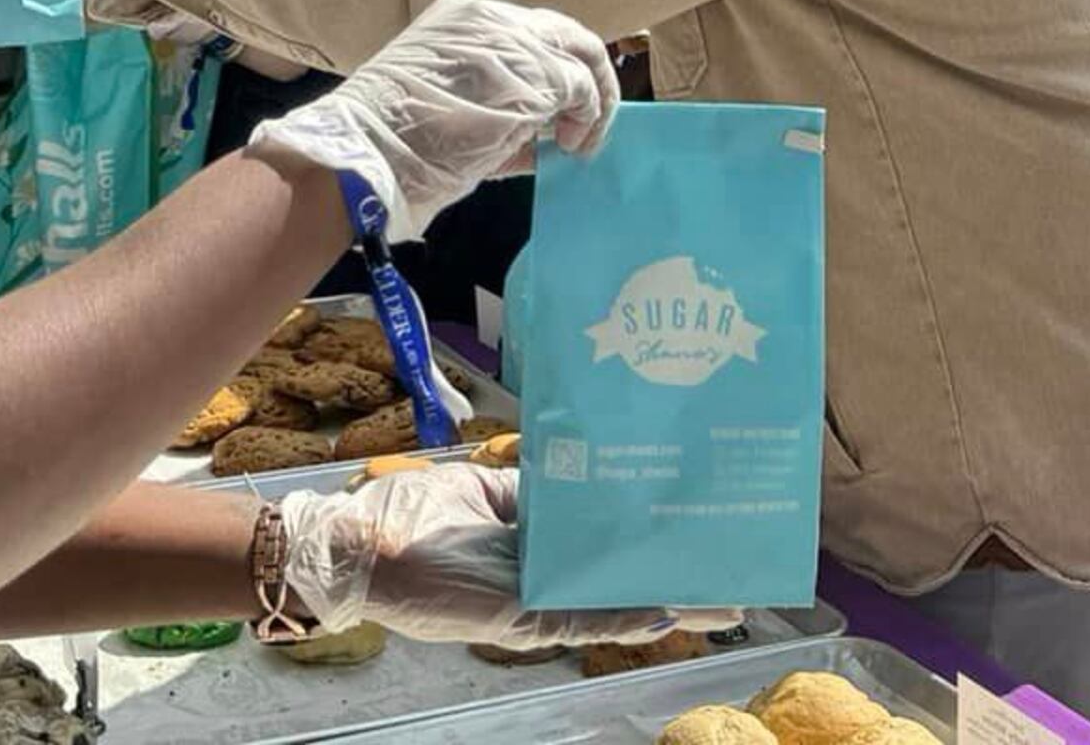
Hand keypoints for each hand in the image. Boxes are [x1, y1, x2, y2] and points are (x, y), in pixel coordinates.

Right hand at [246, 0, 617, 240]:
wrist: (370, 153)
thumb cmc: (394, 139)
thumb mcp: (446, 99)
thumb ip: (492, 98)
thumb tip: (542, 127)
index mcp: (463, 19)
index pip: (530, 33)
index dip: (555, 68)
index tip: (562, 107)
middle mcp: (492, 18)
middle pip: (566, 34)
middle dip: (589, 77)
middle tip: (589, 123)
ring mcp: (516, 41)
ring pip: (581, 56)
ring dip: (593, 102)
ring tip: (579, 141)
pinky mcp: (536, 75)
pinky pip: (581, 88)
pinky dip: (589, 118)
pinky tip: (570, 147)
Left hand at [276, 463, 736, 649]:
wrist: (351, 550)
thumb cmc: (409, 516)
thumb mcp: (485, 490)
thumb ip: (538, 489)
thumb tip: (589, 469)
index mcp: (537, 541)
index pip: (607, 541)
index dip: (654, 537)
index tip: (702, 523)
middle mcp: (544, 576)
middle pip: (624, 581)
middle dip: (681, 582)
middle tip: (738, 582)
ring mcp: (535, 602)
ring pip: (616, 606)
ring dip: (670, 604)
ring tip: (724, 603)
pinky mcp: (519, 620)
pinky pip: (583, 618)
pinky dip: (626, 615)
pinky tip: (668, 608)